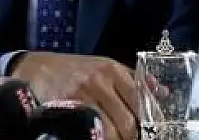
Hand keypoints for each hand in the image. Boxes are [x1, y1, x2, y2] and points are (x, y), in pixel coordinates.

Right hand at [12, 52, 138, 139]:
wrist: (35, 69)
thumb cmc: (73, 69)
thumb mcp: (103, 65)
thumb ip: (133, 79)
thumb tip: (163, 93)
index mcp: (112, 69)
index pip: (140, 100)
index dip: (147, 122)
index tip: (150, 131)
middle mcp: (98, 81)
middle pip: (127, 121)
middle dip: (131, 136)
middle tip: (130, 138)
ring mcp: (81, 95)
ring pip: (110, 131)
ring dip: (116, 139)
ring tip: (115, 138)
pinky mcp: (66, 108)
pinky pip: (90, 131)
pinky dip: (98, 137)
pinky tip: (98, 136)